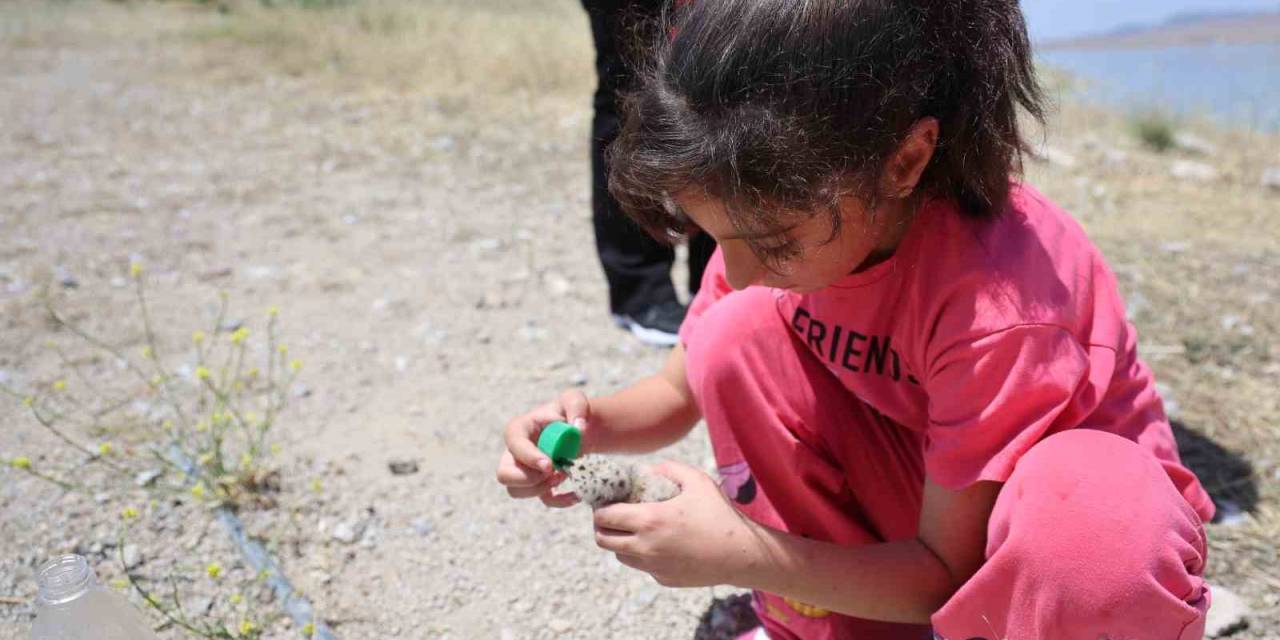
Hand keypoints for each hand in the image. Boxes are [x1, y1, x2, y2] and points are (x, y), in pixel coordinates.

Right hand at [495, 389, 591, 507]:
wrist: (577, 429)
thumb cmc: (570, 412)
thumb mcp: (574, 400)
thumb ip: (577, 406)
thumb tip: (578, 429)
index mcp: (519, 429)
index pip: (513, 444)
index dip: (528, 457)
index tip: (550, 465)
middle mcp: (514, 452)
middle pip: (504, 474)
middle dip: (528, 479)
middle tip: (553, 471)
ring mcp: (523, 470)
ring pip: (516, 491)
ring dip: (541, 489)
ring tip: (563, 474)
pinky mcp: (538, 484)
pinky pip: (542, 500)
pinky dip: (559, 501)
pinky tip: (575, 494)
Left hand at [592, 461, 763, 587]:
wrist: (741, 555)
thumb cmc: (719, 515)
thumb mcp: (697, 481)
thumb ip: (669, 469)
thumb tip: (649, 470)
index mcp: (649, 520)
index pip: (604, 517)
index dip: (599, 507)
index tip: (607, 500)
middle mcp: (645, 547)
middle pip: (602, 539)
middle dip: (602, 526)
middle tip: (613, 515)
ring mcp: (653, 567)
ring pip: (620, 555)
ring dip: (620, 541)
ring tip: (635, 528)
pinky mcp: (663, 579)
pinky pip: (642, 566)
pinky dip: (642, 554)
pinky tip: (660, 543)